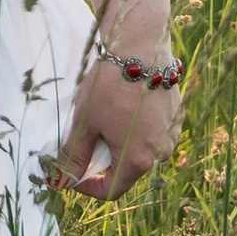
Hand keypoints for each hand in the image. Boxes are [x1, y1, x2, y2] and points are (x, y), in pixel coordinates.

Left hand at [53, 52, 181, 201]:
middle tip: (83, 136)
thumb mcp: (85, 121)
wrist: (140, 45)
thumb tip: (61, 181)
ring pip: (140, 149)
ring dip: (119, 142)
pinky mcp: (175, 115)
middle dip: (102, 160)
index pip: (111, 190)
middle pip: (126, 169)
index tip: (70, 170)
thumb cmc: (109, 85)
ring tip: (103, 116)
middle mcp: (161, 152)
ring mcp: (171, 133)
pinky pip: (152, 131)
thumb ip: (74, 155)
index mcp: (138, 160)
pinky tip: (123, 104)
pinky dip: (135, 126)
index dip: (86, 186)